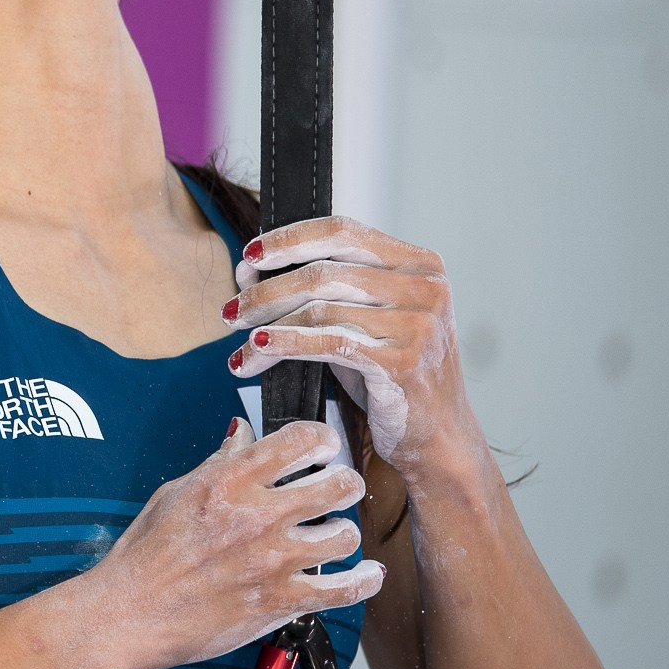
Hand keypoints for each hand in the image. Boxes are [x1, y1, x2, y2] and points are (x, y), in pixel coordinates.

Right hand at [79, 418, 383, 668]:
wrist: (131, 612)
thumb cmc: (145, 556)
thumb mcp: (176, 492)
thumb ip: (219, 462)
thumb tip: (242, 435)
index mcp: (229, 481)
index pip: (299, 440)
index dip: (322, 438)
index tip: (324, 445)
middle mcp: (257, 516)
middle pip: (337, 483)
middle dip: (344, 481)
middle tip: (339, 486)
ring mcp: (272, 560)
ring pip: (345, 534)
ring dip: (344, 532)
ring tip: (334, 533)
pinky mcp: (280, 601)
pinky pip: (343, 589)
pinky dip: (363, 581)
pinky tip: (367, 574)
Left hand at [222, 216, 480, 475]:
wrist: (437, 436)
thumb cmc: (390, 372)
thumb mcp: (361, 318)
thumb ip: (318, 289)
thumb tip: (249, 267)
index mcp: (419, 263)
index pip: (341, 231)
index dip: (288, 239)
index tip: (249, 255)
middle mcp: (425, 288)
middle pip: (323, 273)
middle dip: (267, 292)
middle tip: (232, 311)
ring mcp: (418, 325)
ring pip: (319, 311)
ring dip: (267, 327)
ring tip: (240, 344)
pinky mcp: (403, 363)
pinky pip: (327, 344)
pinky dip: (284, 346)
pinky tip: (257, 353)